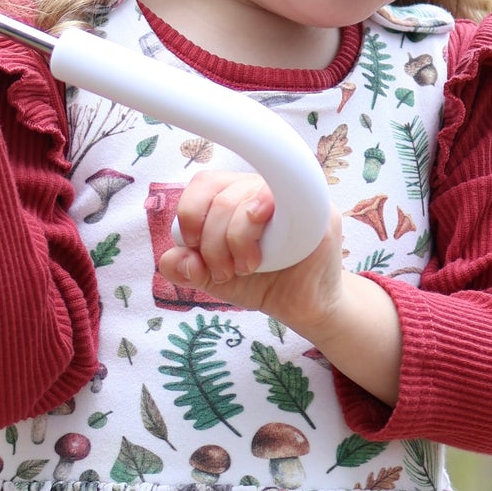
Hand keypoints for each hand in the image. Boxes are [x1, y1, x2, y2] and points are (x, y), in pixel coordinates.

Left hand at [156, 167, 346, 335]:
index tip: (195, 248)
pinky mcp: (319, 213)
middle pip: (222, 198)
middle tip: (226, 271)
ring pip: (248, 201)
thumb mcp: (214, 278)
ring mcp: (293, 197)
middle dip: (213, 242)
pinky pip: (289, 200)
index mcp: (235, 195)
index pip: (204, 183)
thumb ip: (186, 268)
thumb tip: (172, 259)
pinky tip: (264, 248)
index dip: (191, 213)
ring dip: (237, 241)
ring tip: (247, 267)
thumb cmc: (261, 283)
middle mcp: (263, 188)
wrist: (302, 306)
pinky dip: (264, 219)